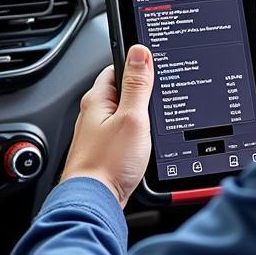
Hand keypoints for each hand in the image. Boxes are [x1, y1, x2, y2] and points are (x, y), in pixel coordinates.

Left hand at [59, 44, 154, 207]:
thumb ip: (137, 85)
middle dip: (142, 93)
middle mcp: (94, 114)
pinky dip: (136, 133)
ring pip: (124, 114)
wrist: (94, 202)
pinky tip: (147, 141)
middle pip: (122, 91)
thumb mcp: (132, 118)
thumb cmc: (107, 163)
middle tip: (161, 97)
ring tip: (155, 122)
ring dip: (140, 116)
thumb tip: (139, 52)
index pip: (117, 68)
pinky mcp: (106, 151)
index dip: (137, 65)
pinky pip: (124, 133)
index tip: (156, 66)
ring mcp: (99, 133)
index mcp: (97, 99)